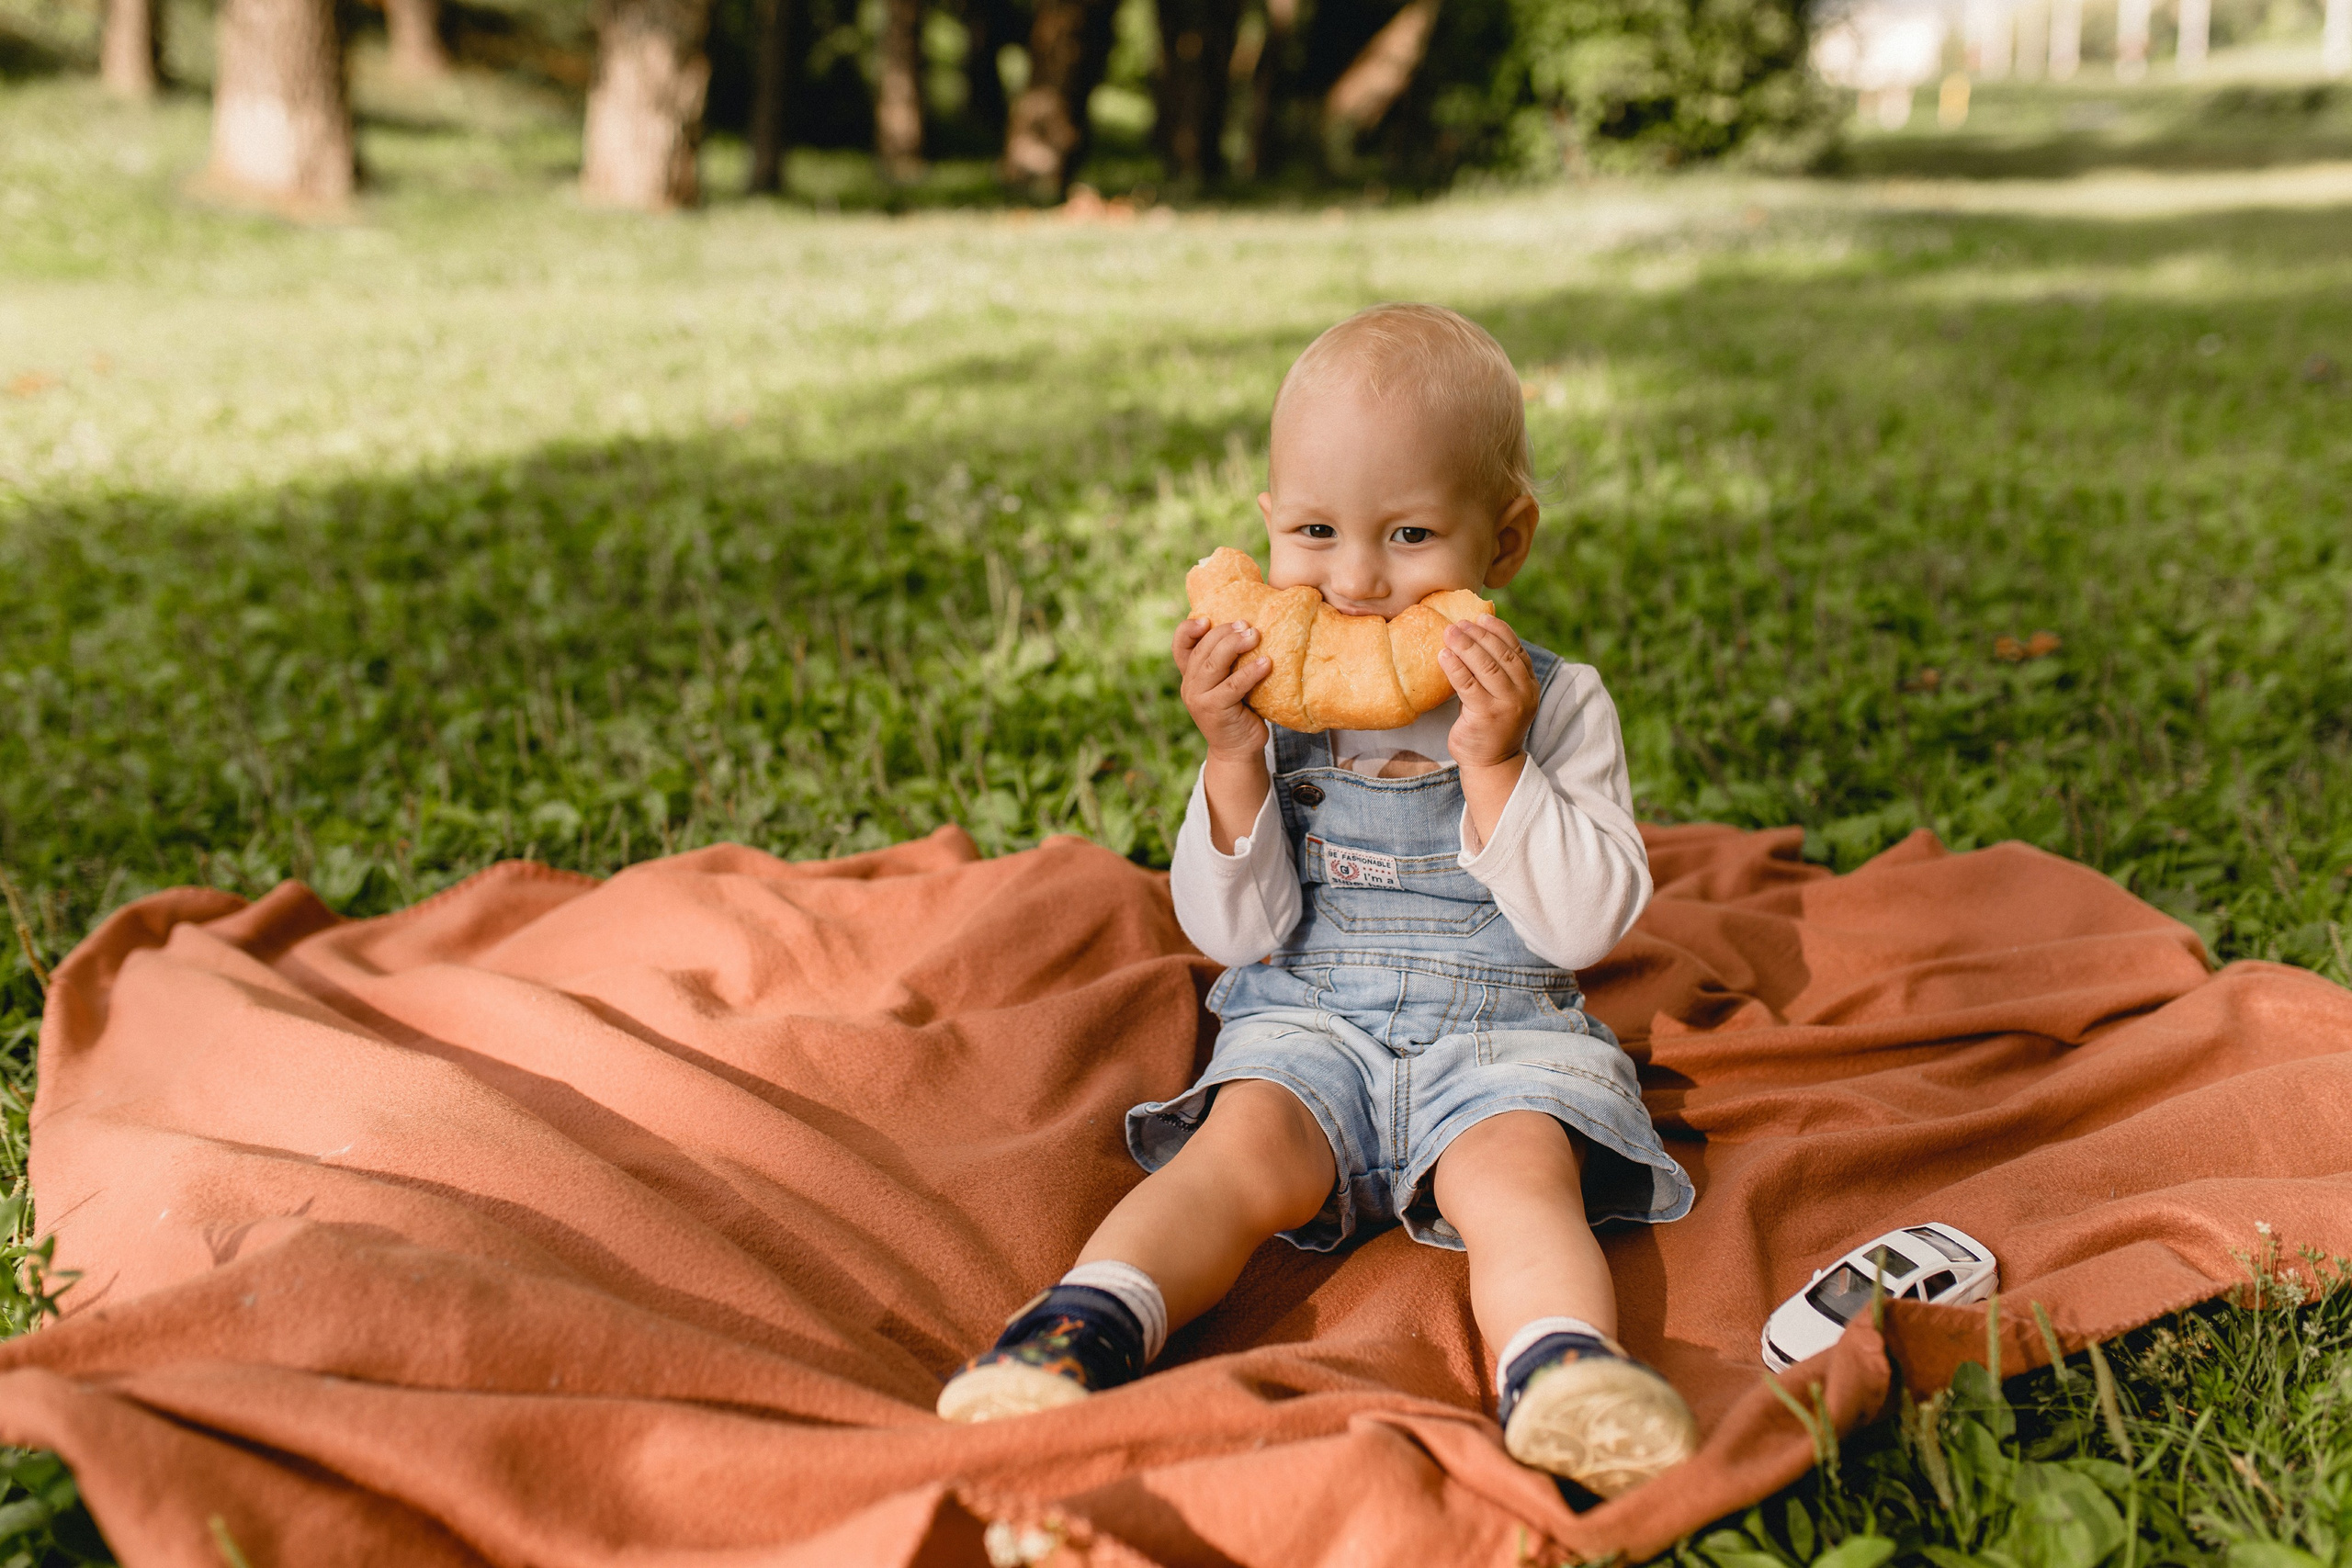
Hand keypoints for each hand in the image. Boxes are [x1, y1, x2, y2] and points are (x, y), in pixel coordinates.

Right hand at [1174, 617, 1271, 759]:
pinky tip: (1267, 663)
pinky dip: (1250, 672)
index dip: (1188, 630)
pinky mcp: (1215, 710)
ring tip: (1255, 636)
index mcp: (1190, 675)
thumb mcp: (1228, 683)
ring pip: (1213, 664)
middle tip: (1247, 625)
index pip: (1180, 646)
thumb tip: (1252, 628)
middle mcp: (1190, 685)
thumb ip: (1228, 662)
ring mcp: (1199, 699)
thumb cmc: (1239, 710)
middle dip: (1224, 633)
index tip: (1206, 618)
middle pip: (1202, 650)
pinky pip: (1233, 685)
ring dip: (1235, 646)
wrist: (1238, 749)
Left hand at [1441, 617, 1537, 767]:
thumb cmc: (1492, 726)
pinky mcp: (1485, 715)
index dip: (1499, 631)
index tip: (1480, 618)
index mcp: (1530, 685)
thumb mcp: (1503, 697)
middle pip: (1501, 655)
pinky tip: (1443, 655)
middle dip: (1478, 635)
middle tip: (1458, 624)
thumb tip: (1474, 638)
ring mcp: (1506, 705)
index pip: (1517, 650)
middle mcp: (1523, 694)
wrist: (1491, 764)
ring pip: (1485, 666)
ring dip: (1465, 646)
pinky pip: (1467, 684)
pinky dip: (1454, 666)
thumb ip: (1498, 673)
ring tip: (1449, 633)